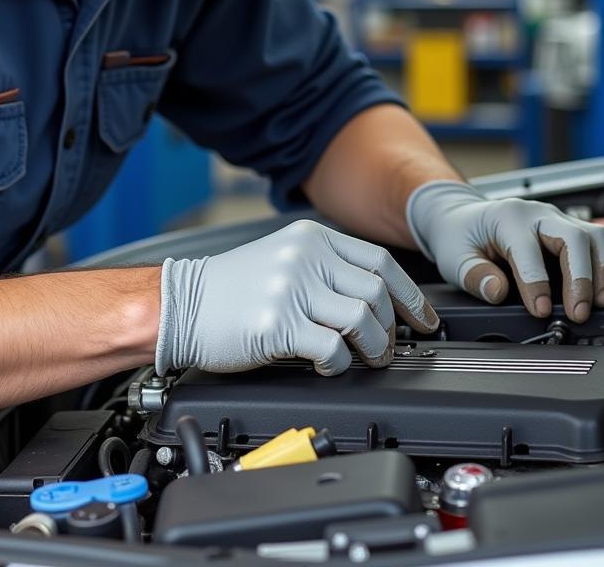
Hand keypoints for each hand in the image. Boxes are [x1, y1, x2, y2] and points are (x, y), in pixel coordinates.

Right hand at [156, 219, 438, 375]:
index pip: (380, 262)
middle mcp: (306, 257)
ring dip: (374, 348)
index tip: (424, 320)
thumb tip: (376, 305)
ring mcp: (293, 288)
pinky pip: (333, 348)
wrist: (179, 304)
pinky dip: (339, 364)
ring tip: (365, 360)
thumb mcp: (283, 259)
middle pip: (378, 292)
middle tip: (389, 348)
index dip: (411, 296)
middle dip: (394, 327)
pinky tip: (327, 365)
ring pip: (363, 319)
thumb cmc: (229, 289)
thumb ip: (325, 270)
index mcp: (312, 238)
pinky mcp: (278, 323)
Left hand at [406, 181, 603, 322]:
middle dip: (582, 278)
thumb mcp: (454, 257)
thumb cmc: (460, 235)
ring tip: (600, 302)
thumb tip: (497, 291)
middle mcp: (538, 213)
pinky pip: (602, 242)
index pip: (529, 250)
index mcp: (508, 216)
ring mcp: (558, 219)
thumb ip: (474, 275)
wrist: (462, 217)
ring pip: (597, 236)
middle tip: (579, 312)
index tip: (540, 310)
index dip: (537, 283)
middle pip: (575, 237)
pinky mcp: (570, 230)